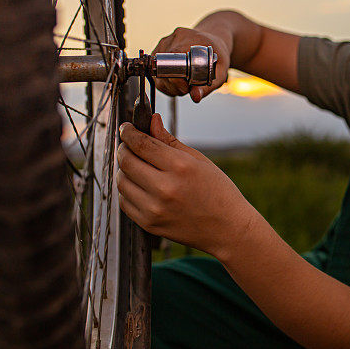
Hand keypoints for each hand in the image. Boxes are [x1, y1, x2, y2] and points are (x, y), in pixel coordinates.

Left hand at [117, 113, 252, 256]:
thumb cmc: (218, 191)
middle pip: (127, 161)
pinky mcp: (149, 224)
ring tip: (136, 165)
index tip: (126, 128)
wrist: (227, 228)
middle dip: (124, 148)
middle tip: (128, 145)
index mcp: (180, 167)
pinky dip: (128, 190)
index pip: (141, 144)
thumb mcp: (199, 160)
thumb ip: (170, 141)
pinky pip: (125, 202)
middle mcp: (165, 188)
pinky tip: (140, 185)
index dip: (129, 132)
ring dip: (124, 170)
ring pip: (122, 181)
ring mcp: (155, 208)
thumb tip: (151, 120)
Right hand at [152, 26, 230, 102]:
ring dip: (168, 84)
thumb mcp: (220, 72)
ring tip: (184, 84)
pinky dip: (164, 82)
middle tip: (187, 88)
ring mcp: (163, 43)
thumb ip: (208, 86)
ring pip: (156, 72)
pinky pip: (154, 70)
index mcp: (188, 38)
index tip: (187, 88)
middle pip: (162, 68)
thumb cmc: (218, 56)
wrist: (214, 41)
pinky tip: (177, 82)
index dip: (176, 80)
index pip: (172, 61)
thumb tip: (195, 98)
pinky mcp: (158, 50)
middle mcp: (172, 38)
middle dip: (173, 85)